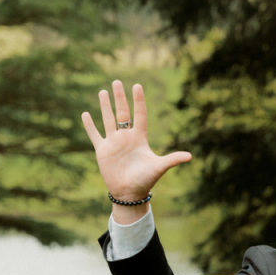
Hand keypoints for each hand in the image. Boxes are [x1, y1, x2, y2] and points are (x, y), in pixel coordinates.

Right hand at [81, 81, 191, 220]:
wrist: (130, 193)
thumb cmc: (146, 180)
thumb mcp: (158, 167)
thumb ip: (172, 159)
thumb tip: (190, 156)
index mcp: (140, 137)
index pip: (140, 114)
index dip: (138, 100)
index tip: (137, 85)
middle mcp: (126, 137)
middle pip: (122, 112)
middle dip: (119, 97)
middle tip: (116, 81)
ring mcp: (113, 142)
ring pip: (108, 119)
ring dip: (105, 106)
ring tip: (102, 91)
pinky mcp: (102, 150)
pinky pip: (94, 134)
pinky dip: (89, 125)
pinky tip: (85, 114)